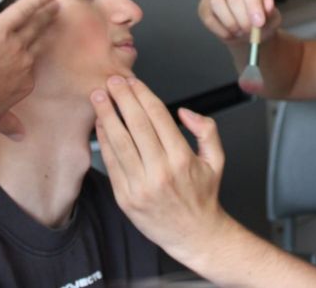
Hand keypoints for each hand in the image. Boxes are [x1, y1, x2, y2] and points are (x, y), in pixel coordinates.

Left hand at [0, 0, 57, 137]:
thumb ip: (7, 125)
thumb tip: (20, 136)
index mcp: (22, 85)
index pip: (30, 71)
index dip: (30, 62)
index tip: (35, 53)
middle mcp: (24, 63)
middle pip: (40, 43)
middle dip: (48, 30)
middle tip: (57, 19)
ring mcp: (15, 43)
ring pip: (36, 25)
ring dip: (47, 13)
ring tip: (56, 4)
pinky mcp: (2, 26)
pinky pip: (24, 10)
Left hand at [91, 75, 230, 264]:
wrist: (194, 235)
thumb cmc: (203, 196)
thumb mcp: (217, 160)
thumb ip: (207, 130)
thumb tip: (184, 112)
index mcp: (182, 158)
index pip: (158, 116)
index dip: (142, 94)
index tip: (132, 81)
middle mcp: (160, 171)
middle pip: (136, 125)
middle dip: (122, 98)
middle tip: (112, 81)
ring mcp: (141, 186)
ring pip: (119, 142)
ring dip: (106, 116)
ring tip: (99, 97)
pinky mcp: (125, 198)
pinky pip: (111, 164)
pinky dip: (104, 142)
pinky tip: (100, 126)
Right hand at [198, 0, 281, 45]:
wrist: (249, 36)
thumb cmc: (261, 25)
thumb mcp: (272, 21)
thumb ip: (271, 12)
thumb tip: (268, 3)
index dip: (253, 3)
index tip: (259, 22)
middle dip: (241, 16)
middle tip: (248, 30)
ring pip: (216, 2)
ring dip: (229, 21)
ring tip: (238, 32)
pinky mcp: (206, 7)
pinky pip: (207, 14)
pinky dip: (217, 28)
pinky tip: (227, 34)